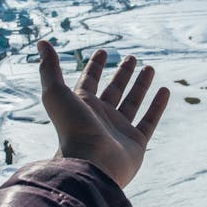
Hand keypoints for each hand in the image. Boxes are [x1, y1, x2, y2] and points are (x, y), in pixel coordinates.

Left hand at [37, 41, 169, 187]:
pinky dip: (157, 106)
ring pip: (132, 102)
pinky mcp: (135, 143)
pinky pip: (149, 121)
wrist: (90, 165)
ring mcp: (118, 130)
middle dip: (122, 73)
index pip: (90, 81)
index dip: (95, 66)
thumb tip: (41, 42)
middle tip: (132, 57)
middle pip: (113, 90)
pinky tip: (165, 90)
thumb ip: (49, 68)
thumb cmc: (72, 129)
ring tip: (150, 67)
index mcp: (82, 106)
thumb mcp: (56, 93)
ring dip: (140, 85)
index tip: (103, 51)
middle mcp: (100, 117)